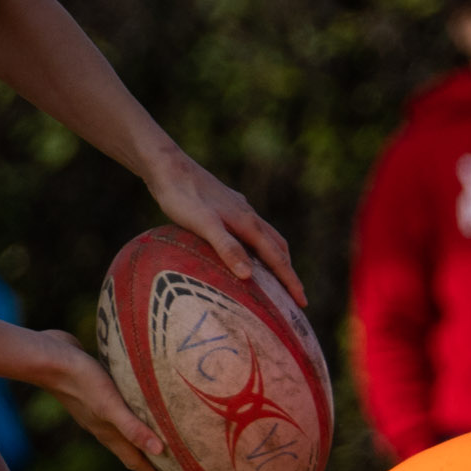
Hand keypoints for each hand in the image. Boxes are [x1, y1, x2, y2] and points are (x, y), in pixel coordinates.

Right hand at [32, 331, 172, 470]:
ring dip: (139, 438)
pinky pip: (118, 411)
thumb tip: (160, 452)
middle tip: (169, 466)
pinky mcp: (96, 393)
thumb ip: (132, 428)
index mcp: (108, 433)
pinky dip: (130, 416)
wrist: (50, 359)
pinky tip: (136, 406)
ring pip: (123, 431)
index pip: (134, 460)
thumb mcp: (110, 406)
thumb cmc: (82, 382)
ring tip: (156, 439)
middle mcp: (104, 426)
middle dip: (148, 460)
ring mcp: (98, 410)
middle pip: (130, 449)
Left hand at [145, 149, 306, 304]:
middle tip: (293, 297)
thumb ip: (227, 248)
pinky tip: (243, 249)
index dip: (290, 281)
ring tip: (275, 277)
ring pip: (265, 236)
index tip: (302, 303)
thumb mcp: (204, 225)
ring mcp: (237, 209)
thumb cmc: (183, 197)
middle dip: (288, 272)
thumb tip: (248, 276)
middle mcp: (248, 216)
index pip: (277, 258)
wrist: (168, 167)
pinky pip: (249, 231)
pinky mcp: (225, 206)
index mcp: (248, 224)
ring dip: (274, 258)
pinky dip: (256, 245)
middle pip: (278, 247)